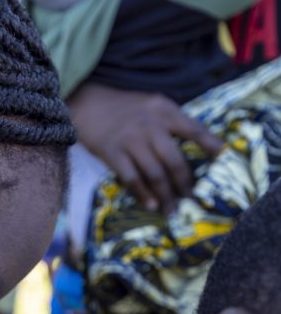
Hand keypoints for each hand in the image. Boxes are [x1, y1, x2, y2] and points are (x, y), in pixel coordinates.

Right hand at [69, 82, 222, 214]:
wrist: (89, 104)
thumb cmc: (126, 108)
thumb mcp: (153, 105)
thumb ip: (171, 122)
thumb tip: (194, 149)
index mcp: (164, 111)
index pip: (193, 129)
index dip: (209, 144)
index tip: (223, 157)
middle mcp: (150, 125)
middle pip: (174, 160)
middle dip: (185, 183)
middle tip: (192, 199)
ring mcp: (131, 140)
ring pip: (155, 173)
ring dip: (166, 195)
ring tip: (172, 210)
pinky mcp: (113, 153)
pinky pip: (132, 178)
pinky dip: (143, 193)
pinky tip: (151, 205)